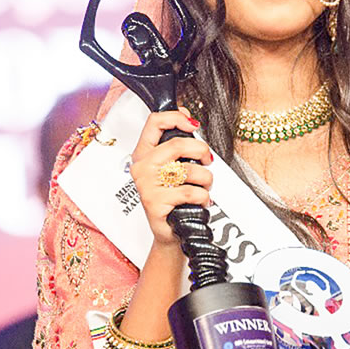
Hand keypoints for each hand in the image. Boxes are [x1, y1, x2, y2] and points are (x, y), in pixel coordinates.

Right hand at [128, 108, 214, 246]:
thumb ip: (176, 143)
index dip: (176, 117)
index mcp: (143, 154)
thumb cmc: (172, 197)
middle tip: (207, 159)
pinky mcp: (156, 203)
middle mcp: (142, 167)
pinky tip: (199, 202)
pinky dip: (203, 197)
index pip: (154, 122)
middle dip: (201, 150)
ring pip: (190, 170)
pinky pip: (191, 192)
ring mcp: (147, 185)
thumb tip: (188, 118)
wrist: (169, 231)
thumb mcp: (170, 166)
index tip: (192, 123)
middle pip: (177, 144)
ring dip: (206, 180)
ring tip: (203, 187)